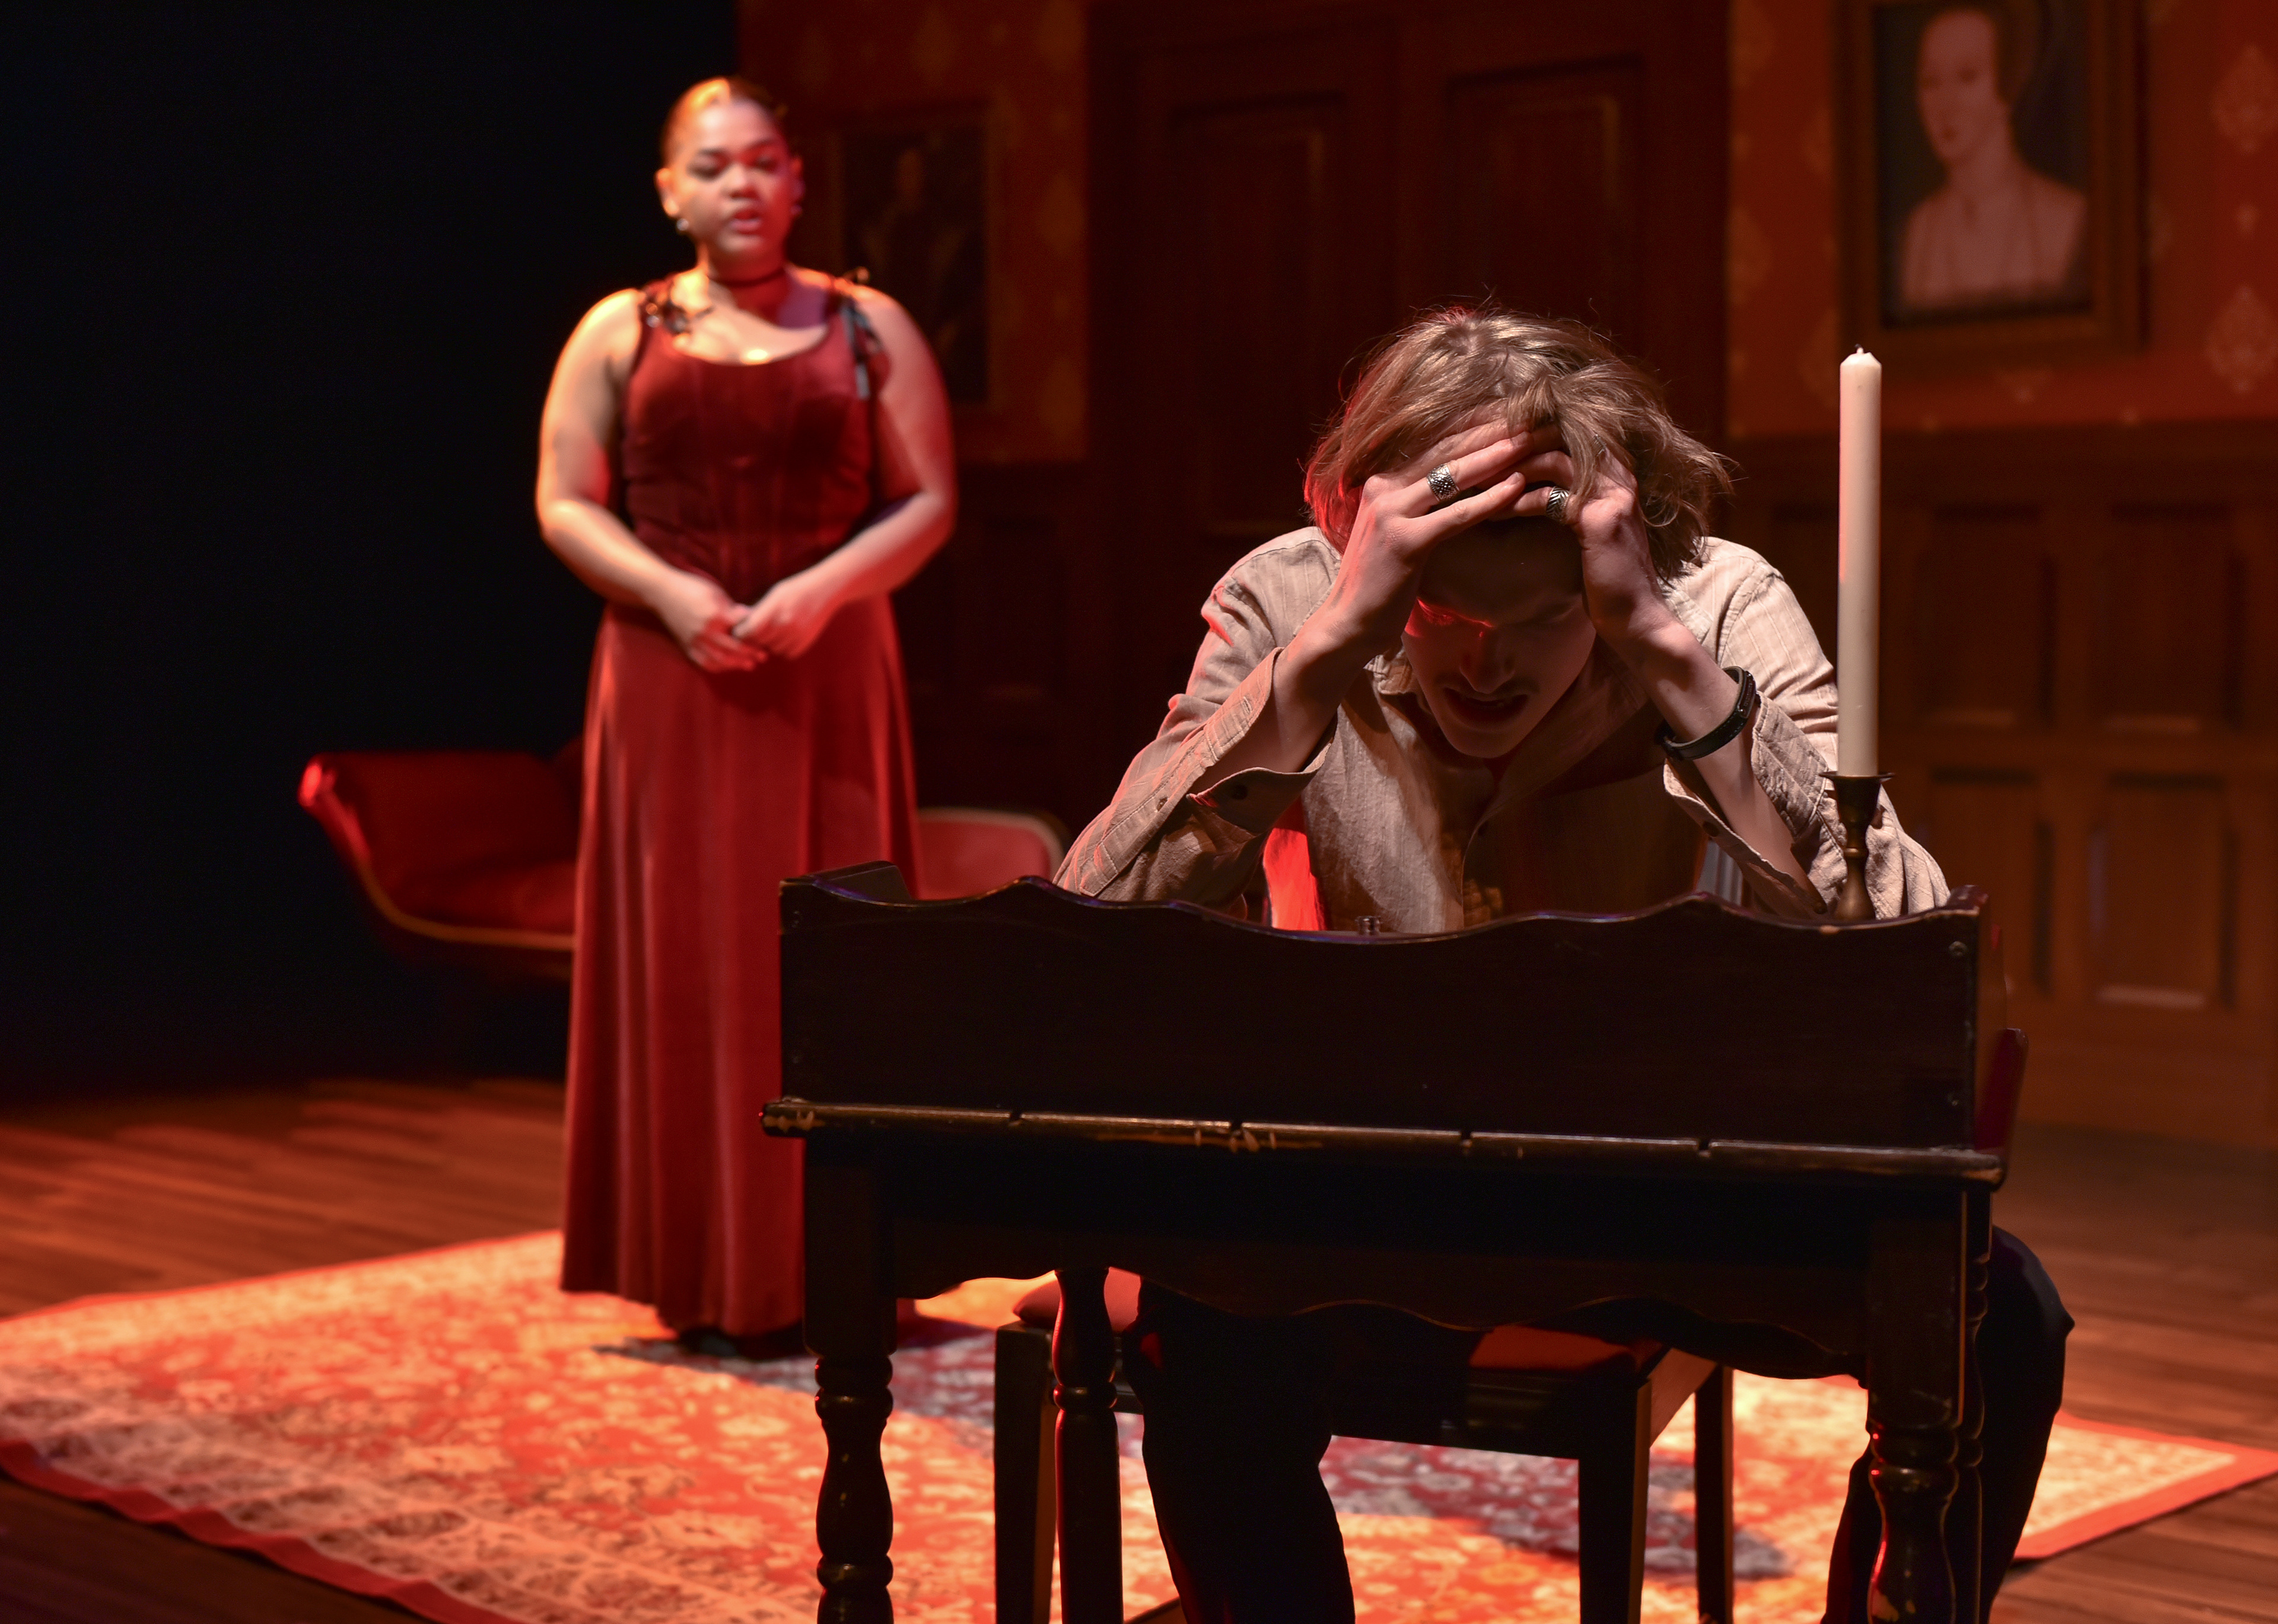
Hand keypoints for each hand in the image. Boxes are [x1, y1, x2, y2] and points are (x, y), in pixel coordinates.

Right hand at [650, 569, 762, 671]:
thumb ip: (732, 608)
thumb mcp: (716, 592)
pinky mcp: (686, 646)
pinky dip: (718, 667)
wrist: (662, 592)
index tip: (765, 637)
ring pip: (720, 660)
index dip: (755, 635)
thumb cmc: (691, 587)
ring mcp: (694, 641)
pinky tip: (728, 667)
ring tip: (749, 665)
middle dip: (750, 653)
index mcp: (715, 615)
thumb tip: (749, 618)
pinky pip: (703, 662)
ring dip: (736, 664)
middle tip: (763, 656)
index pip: (741, 629)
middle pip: (733, 648)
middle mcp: (705, 631)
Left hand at [734, 566, 843, 660]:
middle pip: (759, 641)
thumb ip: (758, 611)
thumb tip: (737, 622)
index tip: (739, 630)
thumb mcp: (774, 596)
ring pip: (772, 649)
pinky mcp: (805, 642)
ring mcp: (797, 635)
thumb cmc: (795, 591)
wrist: (825, 591)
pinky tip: (785, 637)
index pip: (750, 630)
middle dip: (753, 639)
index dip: (741, 632)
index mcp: (775, 609)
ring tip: (771, 633)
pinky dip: (783, 648)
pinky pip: (787, 653)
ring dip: (769, 644)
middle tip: (751, 634)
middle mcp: (786, 624)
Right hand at [1298, 423, 1536, 670]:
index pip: (1434, 442)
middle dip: (1492, 431)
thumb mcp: (1396, 533)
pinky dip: (1489, 499)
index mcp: (1381, 482)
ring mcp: (1390, 513)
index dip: (1474, 425)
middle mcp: (1382, 488)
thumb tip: (1460, 488)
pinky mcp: (1404, 541)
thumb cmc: (1379, 584)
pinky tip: (1518, 486)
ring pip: (1453, 475)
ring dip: (1497, 455)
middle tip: (1532, 416)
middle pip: (1446, 450)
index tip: (1511, 411)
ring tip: (1532, 440)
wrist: (1348, 624)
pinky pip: (1456, 515)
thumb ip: (1419, 507)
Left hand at [1505, 430, 1678, 654]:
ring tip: (1481, 481)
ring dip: (1513, 470)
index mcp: (1619, 477)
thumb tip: (1537, 489)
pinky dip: (1518, 502)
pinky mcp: (1598, 520)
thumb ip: (1576, 502)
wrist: (1636, 617)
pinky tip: (1495, 512)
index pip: (1573, 436)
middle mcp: (1620, 478)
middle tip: (1484, 458)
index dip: (1536, 437)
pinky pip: (1549, 498)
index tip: (1501, 448)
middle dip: (1520, 446)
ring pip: (1554, 461)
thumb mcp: (1593, 531)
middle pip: (1562, 439)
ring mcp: (1613, 496)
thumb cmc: (1609, 580)